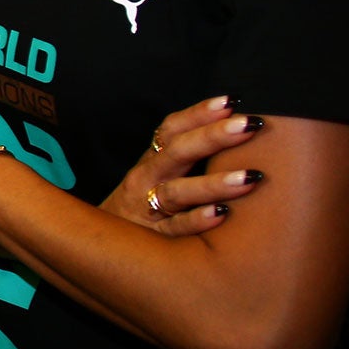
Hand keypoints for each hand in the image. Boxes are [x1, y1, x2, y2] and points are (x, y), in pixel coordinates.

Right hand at [103, 95, 265, 235]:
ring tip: (248, 177)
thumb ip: (187, 159)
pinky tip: (221, 214)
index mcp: (151, 161)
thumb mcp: (156, 178)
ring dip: (212, 184)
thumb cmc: (143, 207)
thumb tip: (237, 133)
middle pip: (176, 153)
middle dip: (213, 137)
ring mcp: (147, 210)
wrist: (100, 248)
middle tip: (247, 125)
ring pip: (177, 193)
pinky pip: (175, 230)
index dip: (199, 114)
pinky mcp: (153, 240)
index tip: (231, 100)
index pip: (171, 130)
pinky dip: (196, 221)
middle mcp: (146, 180)